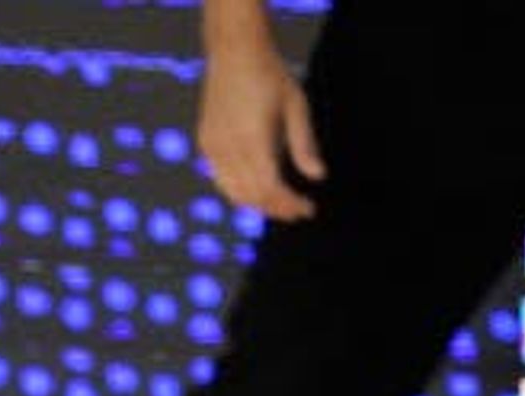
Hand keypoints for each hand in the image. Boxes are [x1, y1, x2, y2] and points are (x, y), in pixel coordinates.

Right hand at [196, 25, 323, 219]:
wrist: (235, 54)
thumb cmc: (271, 76)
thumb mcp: (296, 107)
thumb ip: (304, 145)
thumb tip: (318, 176)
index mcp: (254, 140)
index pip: (271, 188)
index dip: (289, 204)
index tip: (307, 210)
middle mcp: (228, 149)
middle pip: (252, 196)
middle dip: (276, 208)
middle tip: (297, 212)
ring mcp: (213, 148)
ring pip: (233, 193)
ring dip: (257, 203)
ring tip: (280, 204)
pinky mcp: (205, 144)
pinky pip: (221, 179)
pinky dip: (240, 189)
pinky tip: (258, 186)